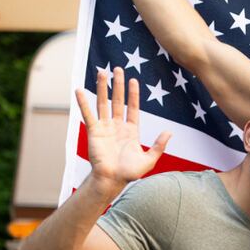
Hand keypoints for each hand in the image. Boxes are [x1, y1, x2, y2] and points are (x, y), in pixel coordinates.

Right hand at [76, 67, 169, 195]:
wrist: (111, 180)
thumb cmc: (129, 173)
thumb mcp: (149, 160)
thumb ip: (159, 146)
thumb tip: (169, 132)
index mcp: (130, 130)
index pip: (132, 107)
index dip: (133, 94)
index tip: (134, 80)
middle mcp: (117, 126)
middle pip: (118, 100)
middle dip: (118, 85)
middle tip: (117, 69)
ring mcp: (104, 127)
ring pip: (103, 103)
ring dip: (102, 87)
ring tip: (101, 71)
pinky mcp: (93, 131)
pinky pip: (88, 114)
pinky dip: (83, 102)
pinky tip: (79, 90)